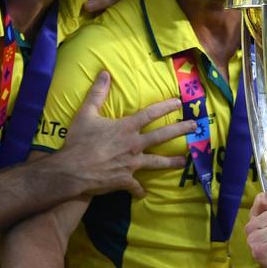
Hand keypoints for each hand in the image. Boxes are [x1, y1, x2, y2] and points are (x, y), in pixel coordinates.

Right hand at [55, 71, 191, 197]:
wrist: (71, 171)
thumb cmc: (78, 142)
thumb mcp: (86, 114)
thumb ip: (97, 93)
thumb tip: (104, 73)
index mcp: (127, 127)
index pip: (151, 113)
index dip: (166, 106)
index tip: (179, 102)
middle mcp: (134, 144)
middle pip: (162, 135)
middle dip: (180, 130)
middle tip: (195, 127)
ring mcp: (132, 163)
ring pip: (157, 162)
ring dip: (171, 162)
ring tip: (184, 162)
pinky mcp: (125, 180)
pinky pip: (135, 186)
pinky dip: (139, 190)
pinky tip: (143, 194)